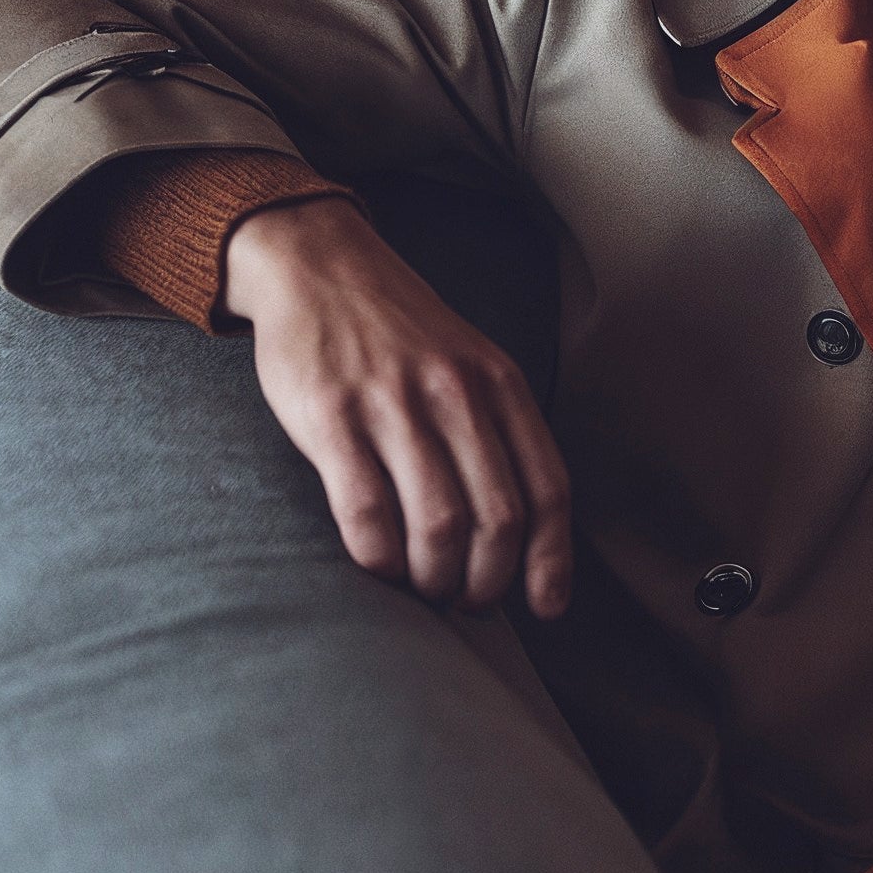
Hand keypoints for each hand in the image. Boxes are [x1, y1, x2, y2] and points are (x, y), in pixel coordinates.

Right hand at [220, 195, 572, 618]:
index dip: (552, 559)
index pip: (549, 490)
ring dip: (436, 578)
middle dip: (489, 581)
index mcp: (502, 386)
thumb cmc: (400, 333)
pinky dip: (379, 558)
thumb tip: (524, 530)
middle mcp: (458, 395)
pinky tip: (379, 568)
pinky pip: (366, 510)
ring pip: (439, 523)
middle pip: (499, 518)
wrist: (319, 265)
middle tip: (468, 602)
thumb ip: (499, 432)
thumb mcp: (472, 365)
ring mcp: (394, 405)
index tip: (545, 607)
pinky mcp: (332, 417)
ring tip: (425, 590)